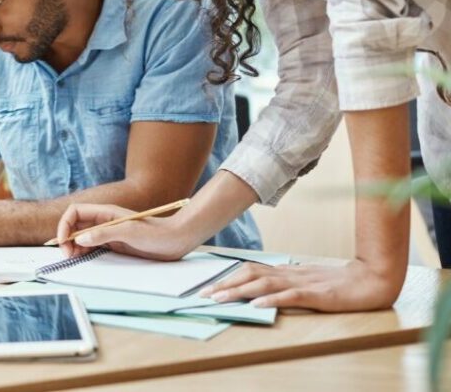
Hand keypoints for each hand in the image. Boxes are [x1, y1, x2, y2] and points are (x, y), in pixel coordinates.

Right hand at [56, 203, 197, 259]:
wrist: (175, 240)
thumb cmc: (155, 233)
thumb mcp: (129, 232)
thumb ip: (103, 234)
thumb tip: (79, 239)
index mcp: (105, 212)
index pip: (75, 212)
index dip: (64, 225)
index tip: (62, 242)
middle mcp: (104, 221)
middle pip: (75, 225)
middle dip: (66, 238)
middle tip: (67, 255)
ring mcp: (108, 233)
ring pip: (81, 237)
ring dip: (73, 246)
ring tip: (72, 258)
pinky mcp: (113, 244)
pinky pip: (92, 246)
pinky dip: (83, 252)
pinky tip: (83, 258)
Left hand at [199, 259, 404, 311]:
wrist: (372, 279)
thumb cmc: (337, 282)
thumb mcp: (306, 281)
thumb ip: (285, 283)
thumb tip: (261, 289)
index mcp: (286, 271)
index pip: (250, 270)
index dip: (227, 277)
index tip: (208, 287)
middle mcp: (290, 274)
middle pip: (251, 274)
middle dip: (225, 284)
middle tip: (204, 295)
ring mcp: (303, 283)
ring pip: (265, 284)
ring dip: (240, 291)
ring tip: (221, 299)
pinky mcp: (317, 295)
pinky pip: (291, 296)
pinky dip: (272, 299)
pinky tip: (258, 304)